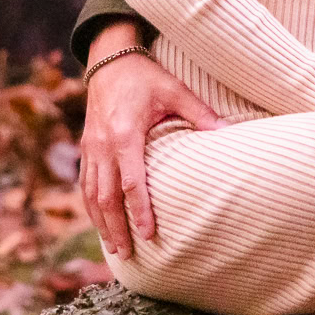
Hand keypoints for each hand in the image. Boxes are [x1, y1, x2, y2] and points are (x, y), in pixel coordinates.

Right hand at [78, 23, 222, 258]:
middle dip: (117, 228)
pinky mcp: (86, 148)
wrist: (109, 59)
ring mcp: (91, 148)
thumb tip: (228, 134)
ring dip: (101, 223)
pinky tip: (100, 223)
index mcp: (125, 135)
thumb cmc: (145, 76)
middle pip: (107, 197)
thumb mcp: (174, 90)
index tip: (148, 235)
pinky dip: (92, 207)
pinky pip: (86, 184)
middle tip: (128, 255)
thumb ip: (200, 114)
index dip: (139, 211)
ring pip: (92, 195)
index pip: (131, 182)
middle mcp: (103, 146)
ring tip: (113, 248)